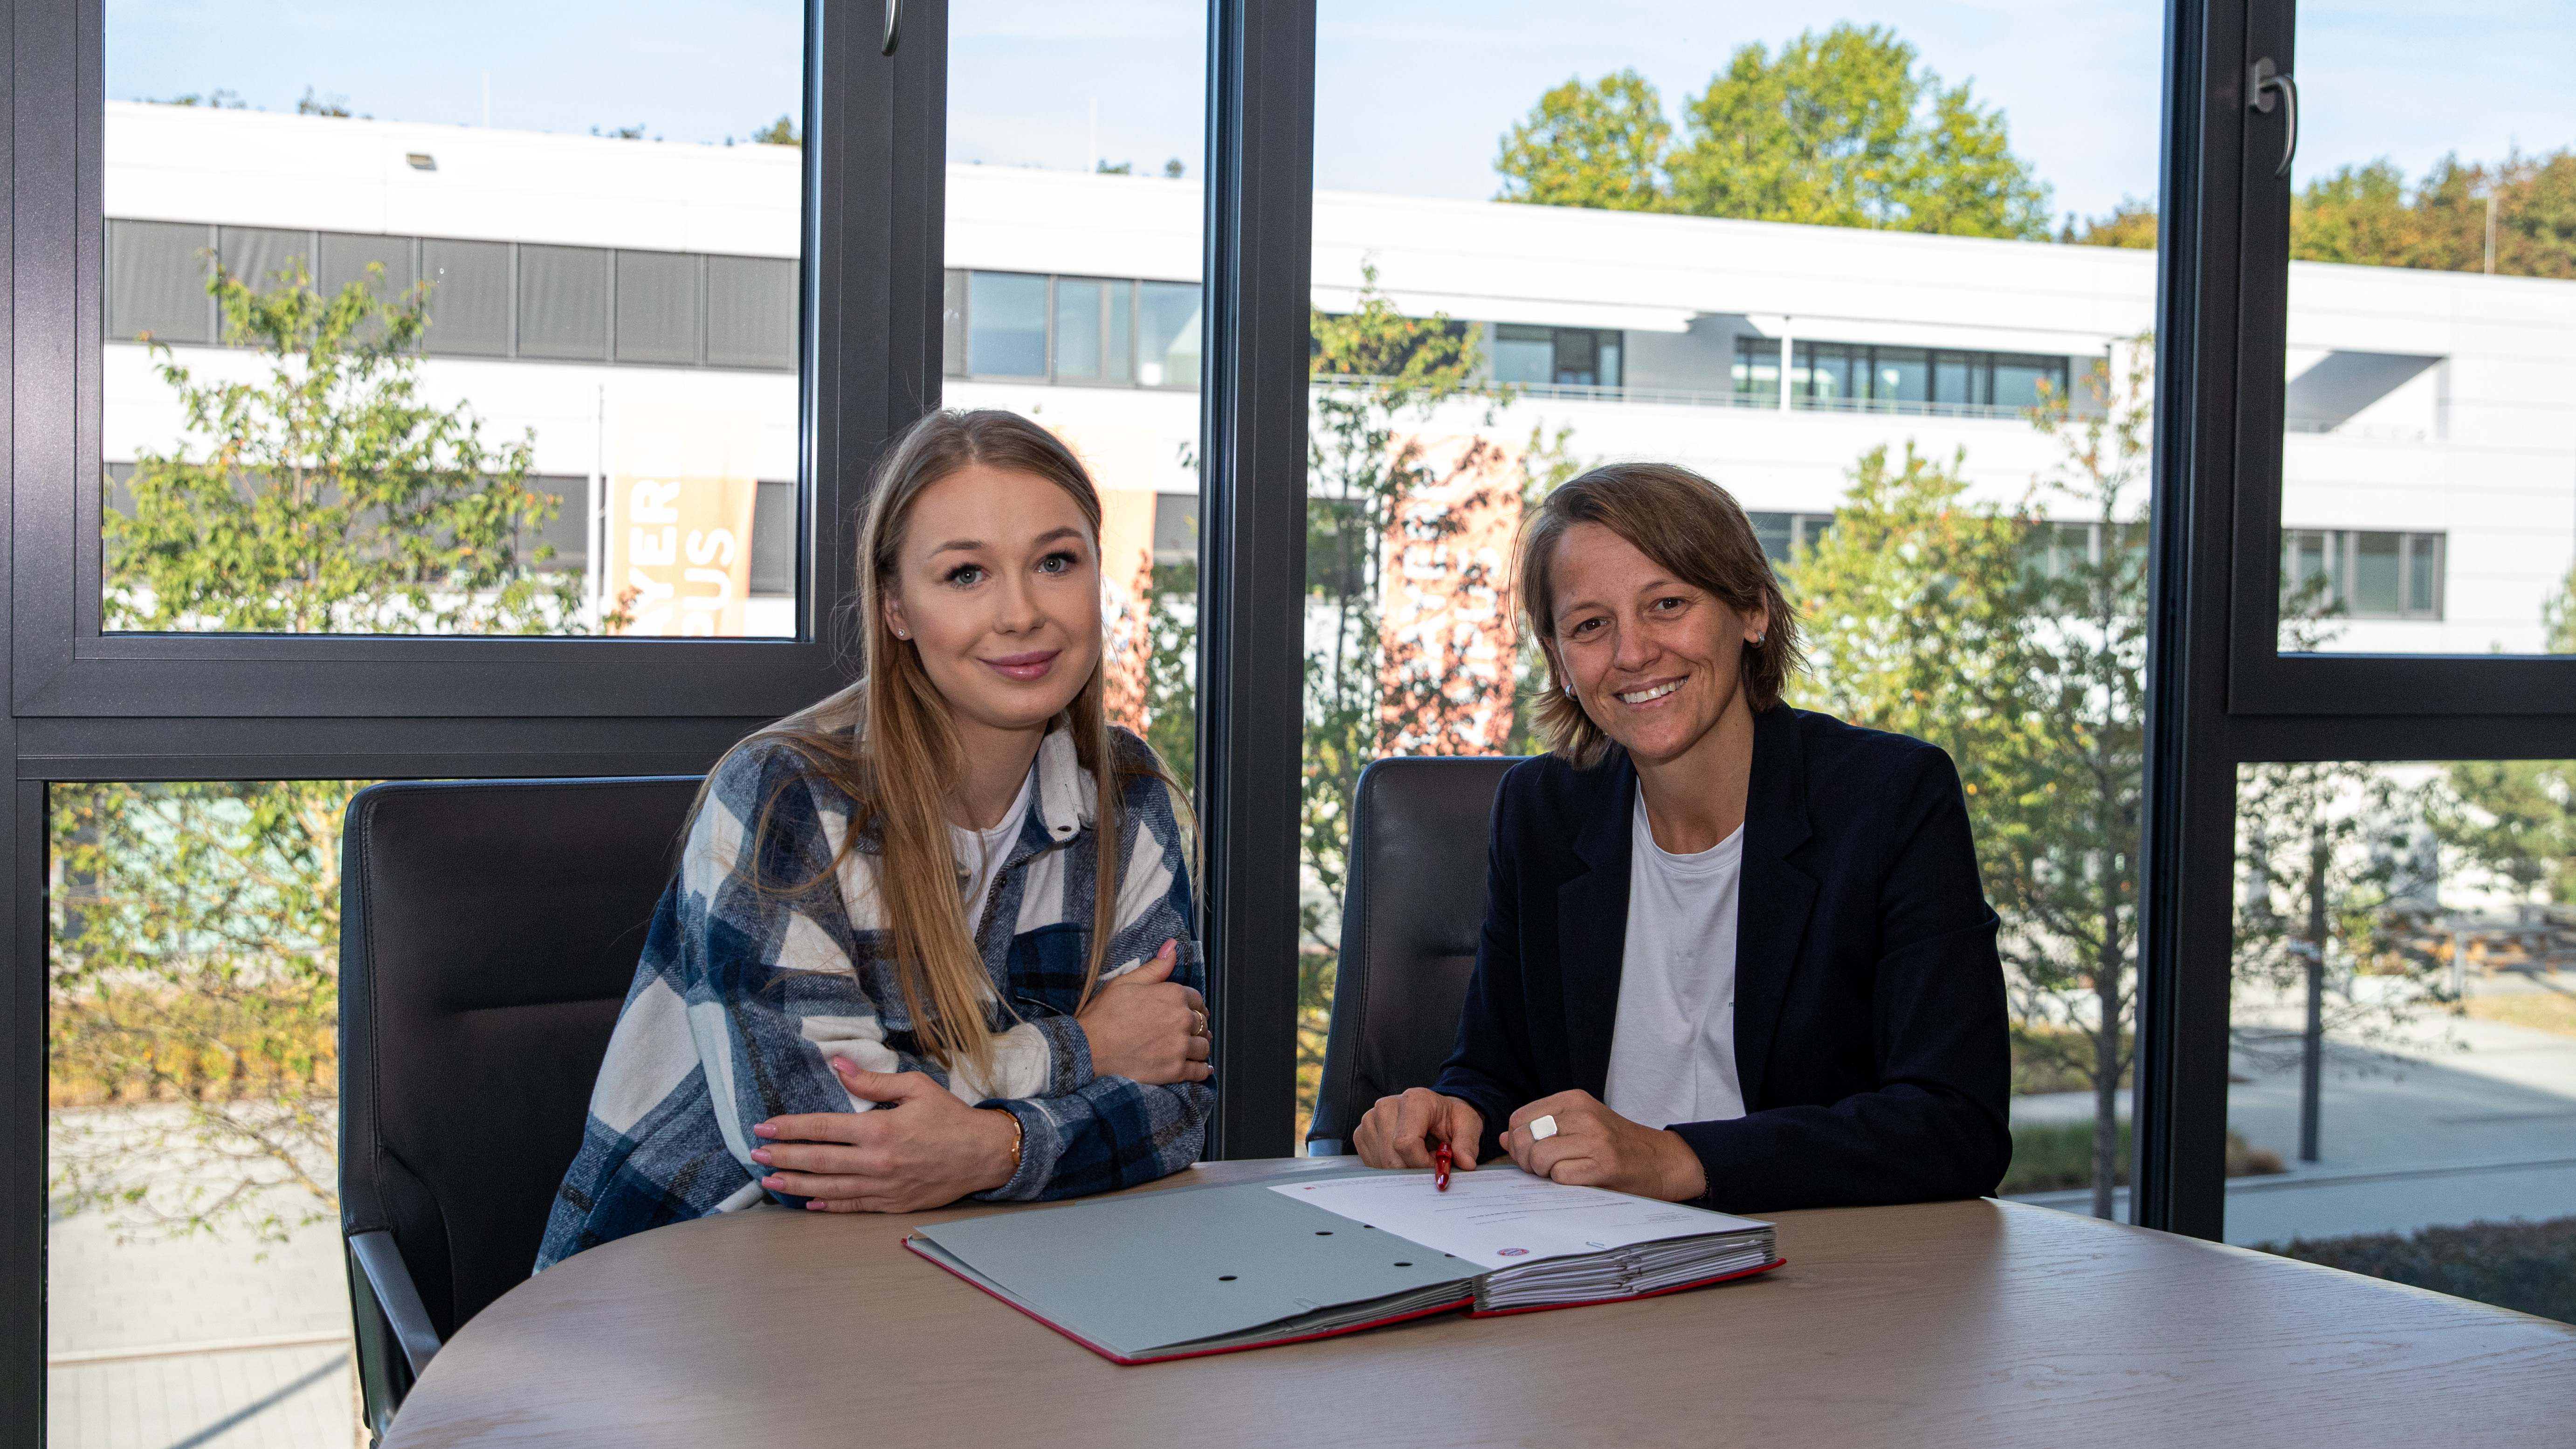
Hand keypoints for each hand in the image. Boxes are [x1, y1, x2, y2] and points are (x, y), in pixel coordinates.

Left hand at [749, 1060, 1020, 1212]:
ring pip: (829, 1188)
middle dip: (783, 1157)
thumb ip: (873, 1081)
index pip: (822, 1128)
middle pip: (818, 1160)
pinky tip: (808, 1203)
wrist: (985, 1154)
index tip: (765, 1126)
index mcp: (879, 1129)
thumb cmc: (951, 1118)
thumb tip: (838, 1066)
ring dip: (796, 1184)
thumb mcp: (916, 1088)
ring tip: (770, 1181)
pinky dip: (827, 1205)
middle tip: (756, 1155)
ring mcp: (883, 1187)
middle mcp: (876, 1162)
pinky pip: (852, 1206)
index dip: (790, 1128)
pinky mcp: (892, 1204)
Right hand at [1075, 939, 1210, 1085]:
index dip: (1192, 1004)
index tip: (1187, 1011)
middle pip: (1201, 1022)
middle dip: (1196, 1026)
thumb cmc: (1103, 1016)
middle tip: (1187, 1030)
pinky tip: (1201, 1069)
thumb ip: (1155, 968)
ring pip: (1203, 1047)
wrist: (1089, 1049)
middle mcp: (1181, 1019)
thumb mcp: (1126, 982)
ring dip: (1199, 1047)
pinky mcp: (1175, 1070)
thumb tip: (1172, 948)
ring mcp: (1179, 1046)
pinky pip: (1199, 1071)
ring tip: (1192, 1049)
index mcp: (1173, 995)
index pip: (1196, 998)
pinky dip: (1202, 1070)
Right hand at [1352, 1087, 1486, 1171]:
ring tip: (1419, 1156)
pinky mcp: (1361, 1134)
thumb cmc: (1450, 1118)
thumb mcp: (1468, 1125)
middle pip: (1392, 1158)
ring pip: (1381, 1165)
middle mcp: (1386, 1106)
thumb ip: (1467, 1143)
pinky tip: (1404, 1157)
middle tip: (1430, 1162)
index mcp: (1413, 1100)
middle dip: (1414, 1170)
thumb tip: (1466, 1163)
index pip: (1406, 1143)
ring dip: (1403, 1169)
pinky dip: (1391, 1168)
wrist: (1436, 1112)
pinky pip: (1373, 1164)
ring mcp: (1370, 1120)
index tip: (1438, 1166)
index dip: (1422, 1164)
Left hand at [1501, 1091, 1707, 1201]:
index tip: (1531, 1152)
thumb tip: (1505, 1138)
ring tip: (1561, 1174)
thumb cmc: (1617, 1145)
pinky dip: (1562, 1184)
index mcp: (1574, 1100)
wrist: (1663, 1161)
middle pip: (1525, 1138)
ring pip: (1539, 1157)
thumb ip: (1542, 1128)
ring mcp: (1594, 1139)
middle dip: (1525, 1159)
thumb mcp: (1580, 1126)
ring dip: (1543, 1173)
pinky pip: (1559, 1177)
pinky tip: (1578, 1181)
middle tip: (1543, 1168)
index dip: (1517, 1140)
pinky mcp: (1604, 1165)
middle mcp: (1583, 1115)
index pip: (1520, 1118)